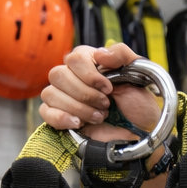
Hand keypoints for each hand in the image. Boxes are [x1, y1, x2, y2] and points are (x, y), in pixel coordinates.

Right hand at [40, 43, 161, 142]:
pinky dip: (60, 117)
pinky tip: (78, 123)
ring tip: (99, 117)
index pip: (73, 58)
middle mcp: (74, 78)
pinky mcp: (63, 118)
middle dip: (84, 93)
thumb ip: (122, 54)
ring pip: (51, 94)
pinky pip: (45, 112)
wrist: (140, 133)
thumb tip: (100, 54)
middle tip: (105, 105)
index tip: (108, 88)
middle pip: (58, 75)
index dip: (89, 75)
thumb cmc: (139, 104)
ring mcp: (66, 98)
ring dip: (78, 108)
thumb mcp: (138, 72)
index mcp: (88, 63)